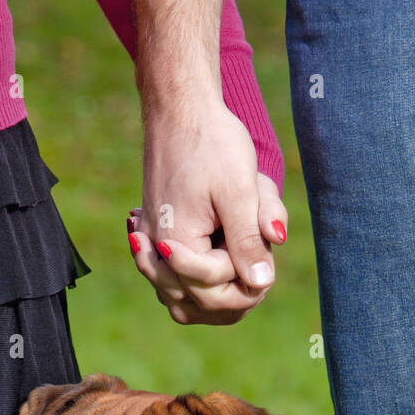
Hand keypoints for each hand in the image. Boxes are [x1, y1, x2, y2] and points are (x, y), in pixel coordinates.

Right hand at [127, 100, 287, 325]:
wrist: (182, 110)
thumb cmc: (212, 144)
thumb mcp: (239, 191)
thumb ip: (248, 240)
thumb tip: (260, 283)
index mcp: (175, 243)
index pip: (213, 290)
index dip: (246, 276)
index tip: (263, 242)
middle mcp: (156, 252)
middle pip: (197, 304)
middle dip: (235, 290)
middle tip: (262, 262)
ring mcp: (152, 247)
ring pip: (182, 301)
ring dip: (216, 296)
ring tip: (244, 271)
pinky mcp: (155, 238)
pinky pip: (172, 284)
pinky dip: (198, 284)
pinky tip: (223, 270)